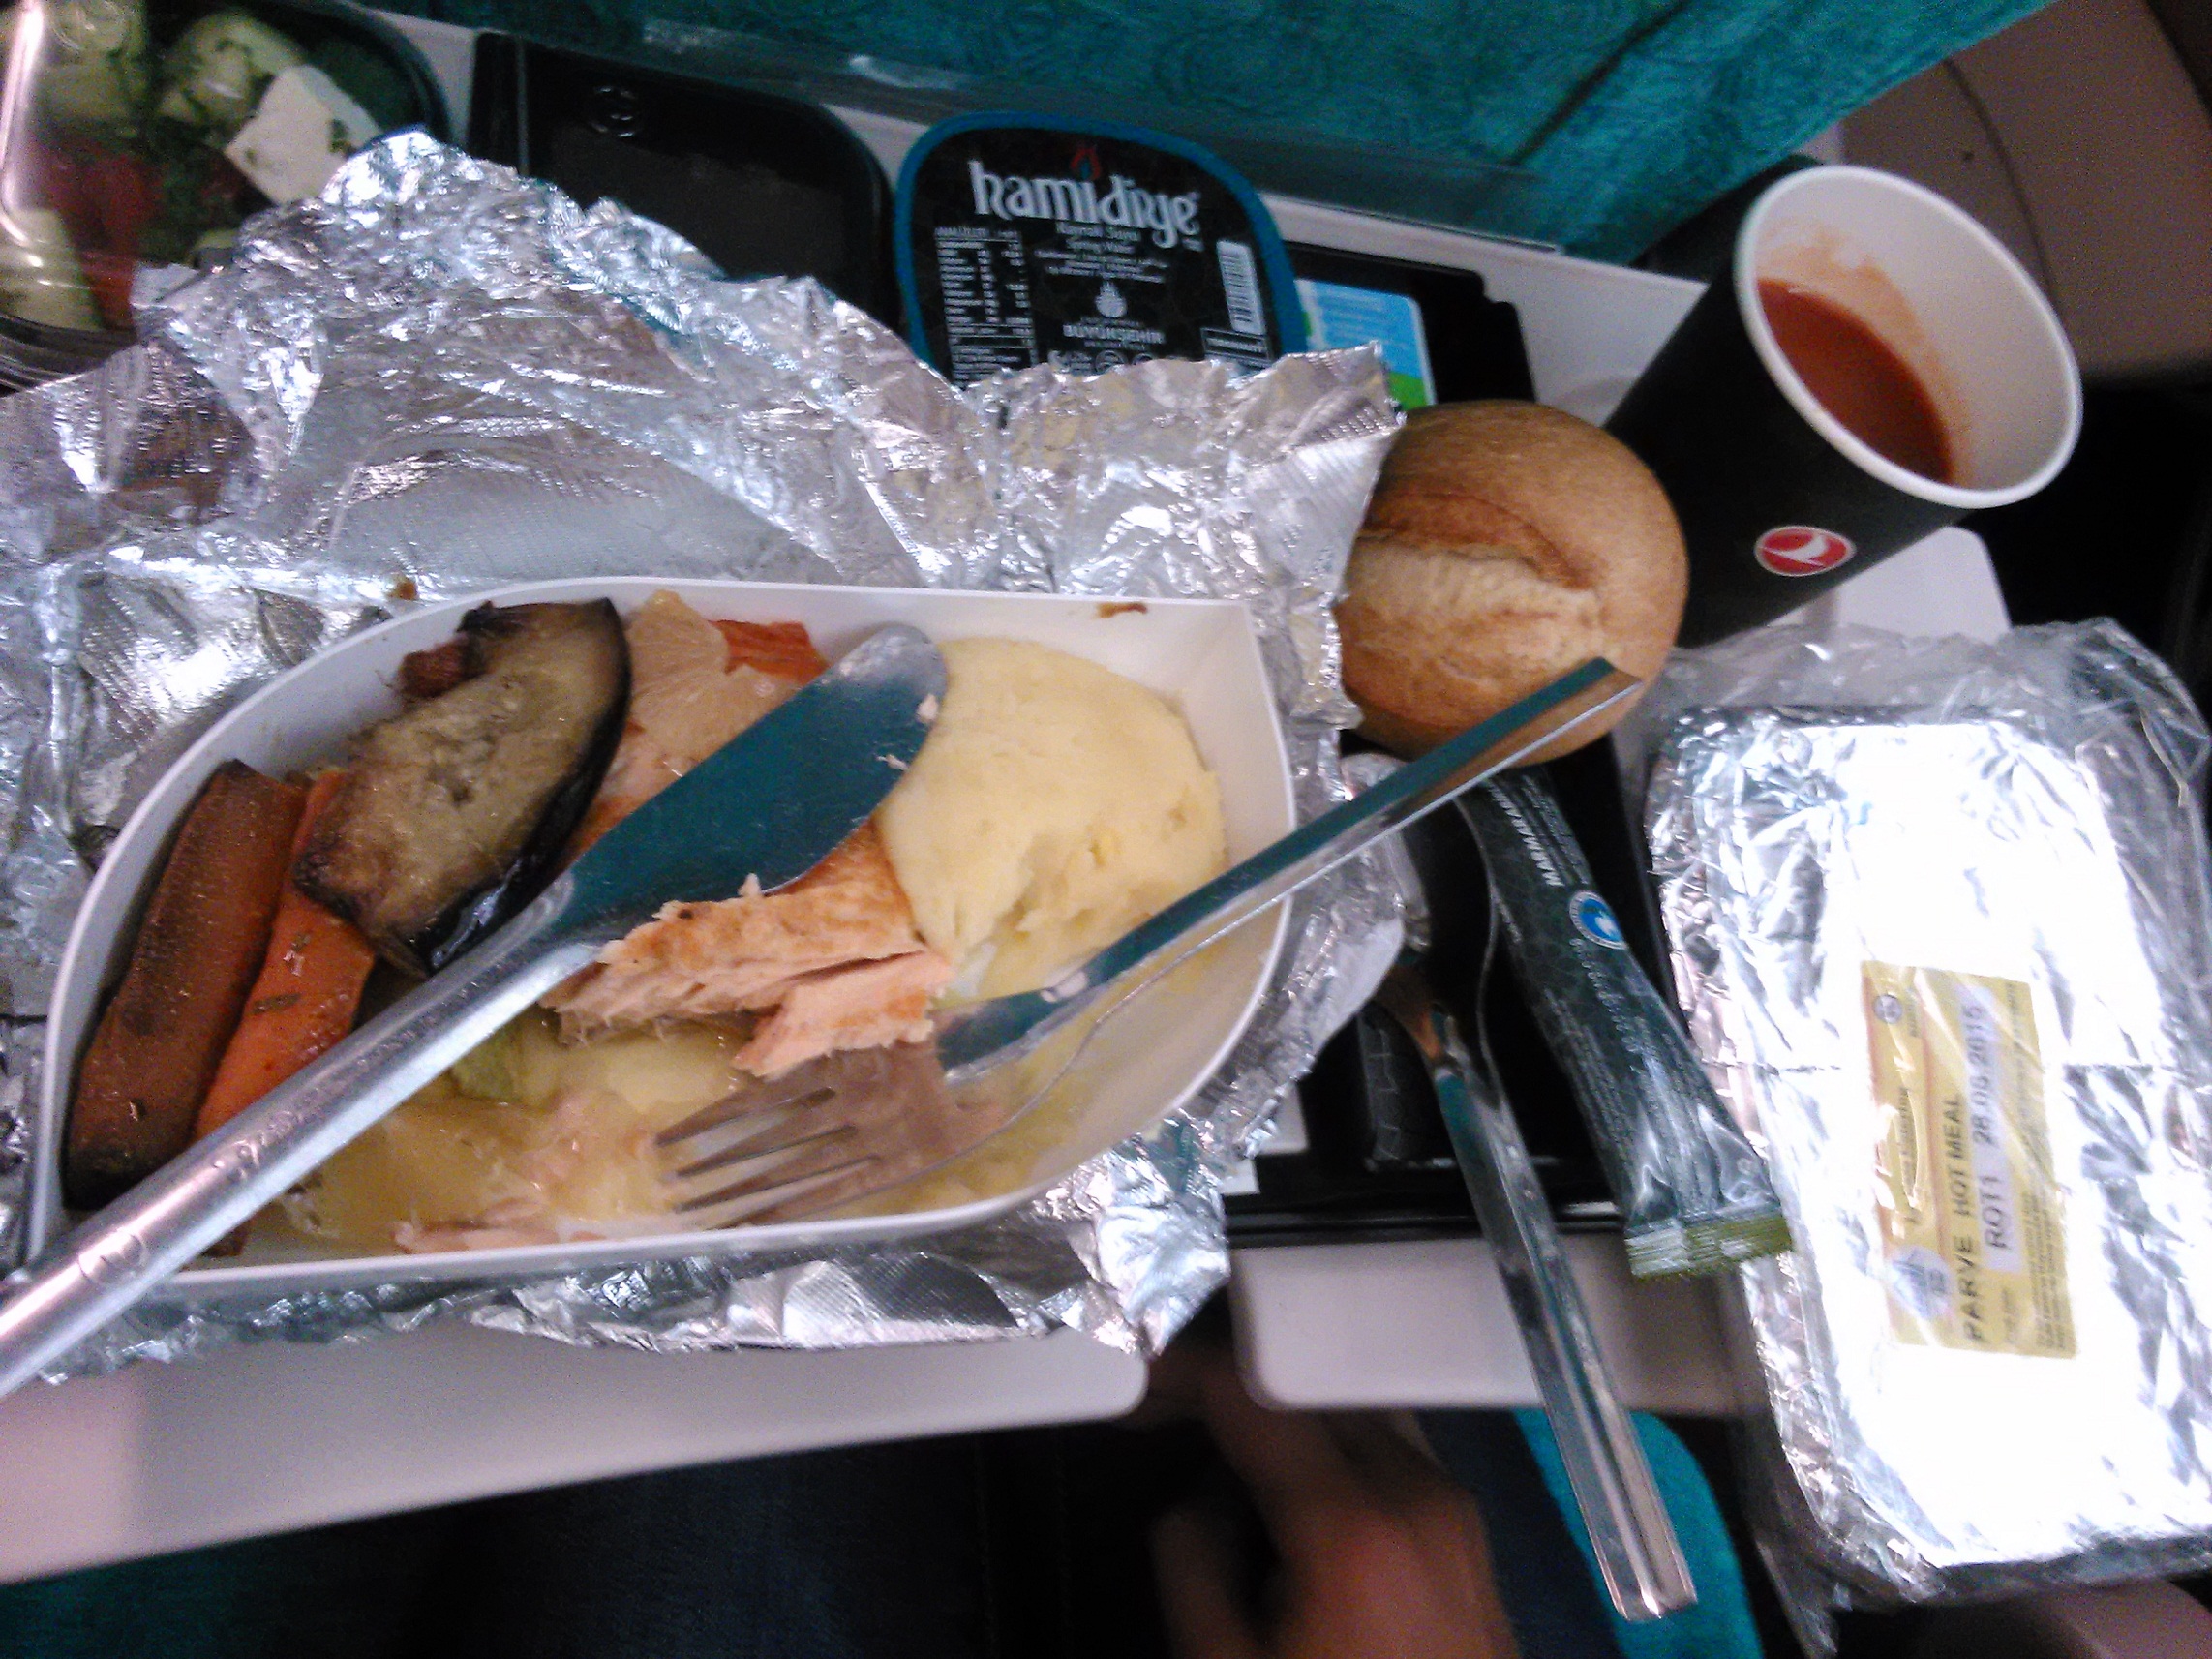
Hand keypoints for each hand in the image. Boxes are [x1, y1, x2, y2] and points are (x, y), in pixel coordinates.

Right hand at [1150, 1350, 1518, 1658]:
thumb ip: (1191, 1553)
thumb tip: (1202, 1487)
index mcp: (1353, 1525)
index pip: (1255, 1395)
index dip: (1185, 1371)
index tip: (1141, 1379)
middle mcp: (1418, 1495)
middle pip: (1310, 1388)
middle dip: (1236, 1389)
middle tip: (1169, 1411)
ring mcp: (1455, 1511)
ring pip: (1354, 1414)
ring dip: (1288, 1417)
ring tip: (1224, 1453)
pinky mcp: (1469, 1536)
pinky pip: (1392, 1455)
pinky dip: (1333, 1451)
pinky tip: (1289, 1495)